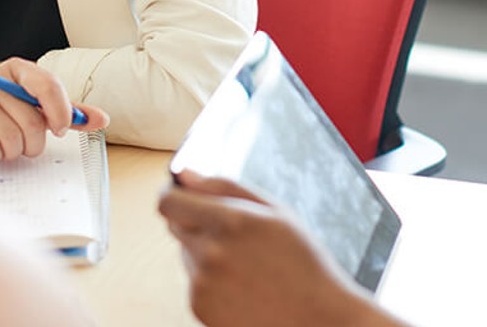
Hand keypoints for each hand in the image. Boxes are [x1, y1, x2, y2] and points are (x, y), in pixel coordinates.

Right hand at [0, 57, 108, 162]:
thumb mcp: (30, 108)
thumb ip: (65, 113)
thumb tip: (102, 119)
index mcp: (16, 69)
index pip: (47, 84)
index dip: (60, 111)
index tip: (60, 129)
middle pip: (31, 120)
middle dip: (34, 143)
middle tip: (25, 146)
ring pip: (12, 138)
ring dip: (12, 152)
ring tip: (2, 146)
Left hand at [158, 172, 397, 326]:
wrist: (317, 320)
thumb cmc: (303, 262)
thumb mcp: (276, 211)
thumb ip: (225, 187)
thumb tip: (186, 174)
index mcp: (230, 221)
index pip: (169, 201)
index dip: (171, 193)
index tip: (179, 193)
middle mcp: (210, 252)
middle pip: (176, 224)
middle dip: (196, 222)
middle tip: (233, 234)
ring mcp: (202, 283)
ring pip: (186, 252)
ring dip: (204, 252)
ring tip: (245, 264)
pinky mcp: (200, 307)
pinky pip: (193, 281)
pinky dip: (210, 280)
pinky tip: (241, 285)